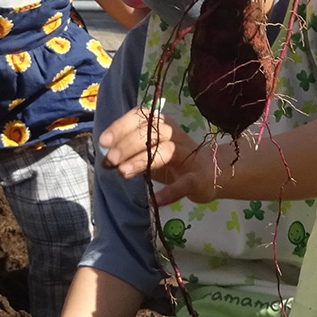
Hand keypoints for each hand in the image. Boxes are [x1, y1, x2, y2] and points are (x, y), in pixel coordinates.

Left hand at [97, 108, 214, 205]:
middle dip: (127, 145)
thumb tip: (104, 155)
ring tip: (123, 172)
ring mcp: (188, 156)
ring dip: (142, 161)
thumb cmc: (175, 160)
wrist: (212, 172)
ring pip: (165, 151)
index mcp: (162, 124)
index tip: (103, 141)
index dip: (121, 127)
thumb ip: (130, 151)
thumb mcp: (151, 151)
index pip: (141, 117)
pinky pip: (183, 184)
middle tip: (109, 160)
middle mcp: (175, 135)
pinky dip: (169, 192)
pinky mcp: (197, 178)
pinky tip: (154, 199)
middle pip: (151, 133)